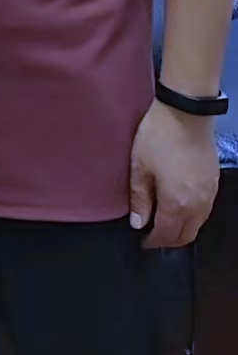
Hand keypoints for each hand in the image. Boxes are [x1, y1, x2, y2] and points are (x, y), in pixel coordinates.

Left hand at [129, 99, 219, 247]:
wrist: (186, 113)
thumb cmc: (159, 137)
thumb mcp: (140, 166)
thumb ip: (140, 198)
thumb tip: (138, 223)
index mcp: (176, 203)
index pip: (166, 234)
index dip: (153, 241)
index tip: (142, 240)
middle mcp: (197, 204)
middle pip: (186, 235)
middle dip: (169, 241)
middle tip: (153, 236)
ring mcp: (209, 194)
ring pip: (198, 225)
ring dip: (182, 230)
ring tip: (165, 223)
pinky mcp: (214, 183)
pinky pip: (205, 211)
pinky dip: (193, 217)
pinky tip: (180, 207)